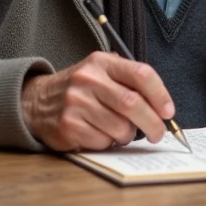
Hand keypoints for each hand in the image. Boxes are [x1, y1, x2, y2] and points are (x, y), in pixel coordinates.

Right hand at [21, 52, 174, 151]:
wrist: (36, 101)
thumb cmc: (81, 90)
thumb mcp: (100, 73)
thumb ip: (128, 82)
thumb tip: (163, 108)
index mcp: (101, 62)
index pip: (140, 74)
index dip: (160, 94)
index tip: (168, 112)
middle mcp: (88, 79)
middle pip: (133, 104)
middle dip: (152, 123)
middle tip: (158, 134)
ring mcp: (75, 103)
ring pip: (120, 127)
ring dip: (127, 135)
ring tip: (120, 132)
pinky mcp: (67, 126)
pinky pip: (102, 142)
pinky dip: (108, 143)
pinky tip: (99, 135)